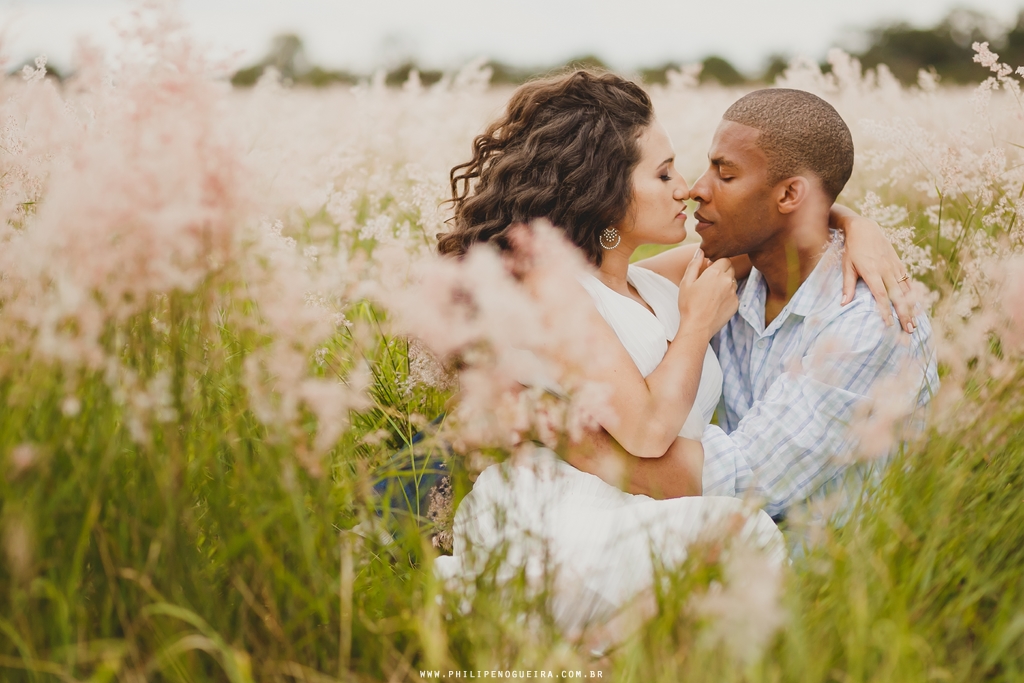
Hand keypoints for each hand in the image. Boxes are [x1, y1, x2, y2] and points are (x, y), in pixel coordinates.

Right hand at [677, 248, 738, 339]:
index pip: (724, 258)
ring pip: (733, 281)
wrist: (697, 327)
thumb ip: (694, 264)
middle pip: (730, 268)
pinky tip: (715, 303)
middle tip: (709, 280)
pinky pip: (734, 294)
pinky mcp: (736, 304)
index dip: (716, 262)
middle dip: (722, 270)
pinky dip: (727, 295)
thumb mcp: (686, 282)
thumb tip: (700, 251)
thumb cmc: (688, 304)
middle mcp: (727, 281)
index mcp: (715, 273)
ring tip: (711, 293)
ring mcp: (733, 293)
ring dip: (725, 282)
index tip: (708, 268)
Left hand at [835, 209, 915, 332]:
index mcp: (872, 272)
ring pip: (906, 290)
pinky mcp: (899, 263)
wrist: (865, 228)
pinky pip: (908, 280)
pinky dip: (913, 294)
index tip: (889, 324)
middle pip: (898, 296)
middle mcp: (886, 270)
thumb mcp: (847, 267)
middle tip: (909, 330)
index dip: (886, 310)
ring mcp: (894, 266)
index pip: (881, 295)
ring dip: (911, 307)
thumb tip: (843, 304)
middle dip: (904, 314)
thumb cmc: (852, 250)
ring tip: (915, 323)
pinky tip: (917, 305)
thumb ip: (847, 286)